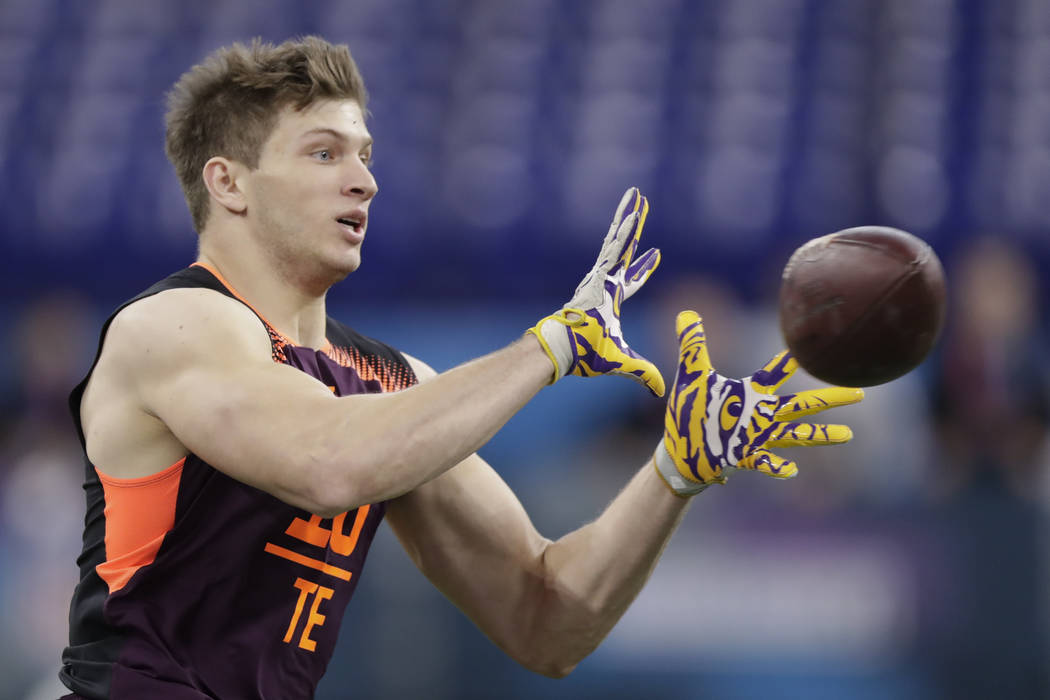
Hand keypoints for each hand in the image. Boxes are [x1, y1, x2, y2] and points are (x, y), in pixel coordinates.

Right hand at [527, 187, 663, 395]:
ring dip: (630, 219)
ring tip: (639, 196)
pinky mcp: (597, 274)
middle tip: (642, 205)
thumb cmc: (584, 356)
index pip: (631, 280)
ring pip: (620, 241)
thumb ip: (643, 373)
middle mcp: (604, 283)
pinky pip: (615, 246)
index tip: (656, 254)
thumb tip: (660, 391)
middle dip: (634, 228)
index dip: (644, 268)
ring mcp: (599, 276)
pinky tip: (633, 212)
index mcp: (609, 300)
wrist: (561, 350)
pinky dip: (624, 230)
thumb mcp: (623, 364)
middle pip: (625, 249)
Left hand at [654, 310, 862, 495]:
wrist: (681, 451)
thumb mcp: (690, 377)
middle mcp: (760, 415)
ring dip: (820, 435)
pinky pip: (765, 462)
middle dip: (830, 399)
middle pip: (801, 404)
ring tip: (848, 435)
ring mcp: (755, 437)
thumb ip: (692, 346)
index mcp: (750, 393)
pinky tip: (793, 470)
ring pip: (795, 435)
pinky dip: (778, 467)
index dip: (793, 360)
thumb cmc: (691, 413)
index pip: (776, 372)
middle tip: (861, 393)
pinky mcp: (743, 457)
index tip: (817, 348)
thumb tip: (686, 313)